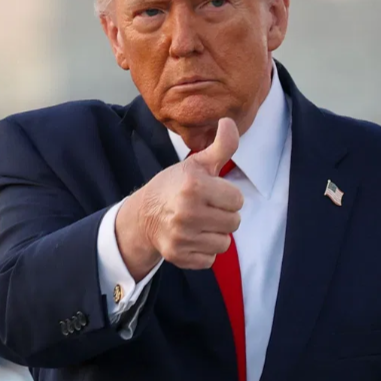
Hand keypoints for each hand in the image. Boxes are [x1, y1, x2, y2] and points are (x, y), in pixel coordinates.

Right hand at [116, 118, 243, 279]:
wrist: (142, 214)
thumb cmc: (174, 186)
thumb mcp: (196, 163)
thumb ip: (221, 145)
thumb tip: (229, 121)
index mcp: (194, 186)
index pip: (237, 200)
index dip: (227, 196)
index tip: (211, 193)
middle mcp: (187, 212)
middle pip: (234, 222)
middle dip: (223, 215)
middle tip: (205, 208)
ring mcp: (182, 236)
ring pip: (224, 243)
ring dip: (215, 234)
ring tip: (200, 223)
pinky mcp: (178, 255)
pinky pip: (210, 258)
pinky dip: (204, 250)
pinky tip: (192, 237)